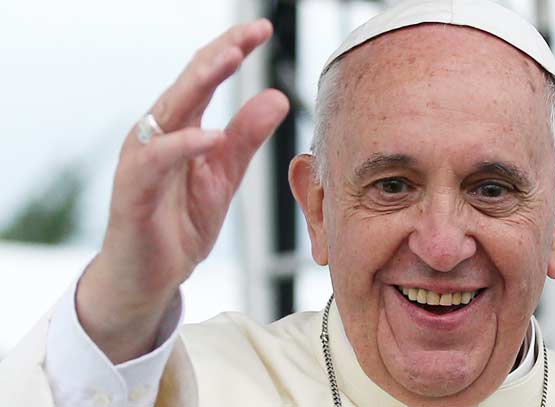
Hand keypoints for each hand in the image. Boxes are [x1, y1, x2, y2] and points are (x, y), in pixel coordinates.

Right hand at [76, 19, 288, 362]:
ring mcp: (142, 159)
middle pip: (188, 82)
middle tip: (249, 32)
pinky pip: (156, 161)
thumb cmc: (180, 221)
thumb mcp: (224, 175)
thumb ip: (247, 136)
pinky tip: (210, 136)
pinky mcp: (133, 190)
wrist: (149, 276)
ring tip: (231, 60)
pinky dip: (183, 146)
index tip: (262, 30)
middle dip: (219, 53)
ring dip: (199, 83)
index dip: (231, 50)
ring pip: (168, 110)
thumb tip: (277, 96)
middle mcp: (157, 133)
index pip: (205, 77)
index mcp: (180, 126)